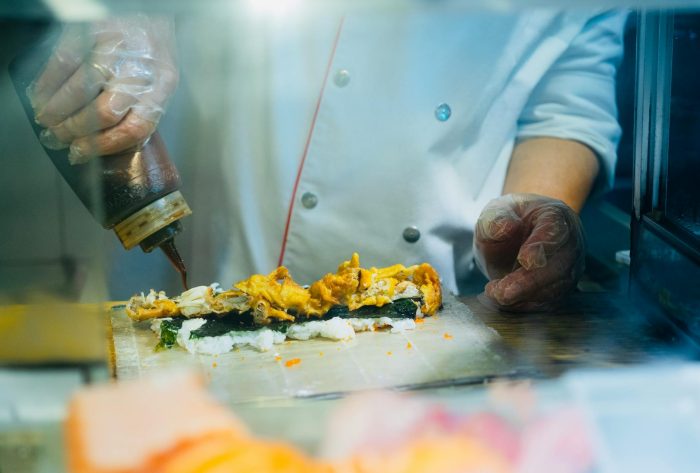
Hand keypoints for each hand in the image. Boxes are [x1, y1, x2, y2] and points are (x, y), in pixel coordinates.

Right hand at [28, 15, 177, 163]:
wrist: (148, 13)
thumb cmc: (150, 56)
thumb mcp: (158, 86)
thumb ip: (138, 113)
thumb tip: (99, 146)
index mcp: (163, 87)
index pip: (136, 127)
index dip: (104, 145)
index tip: (81, 152)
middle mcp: (142, 67)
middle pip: (106, 111)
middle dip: (75, 130)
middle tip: (60, 136)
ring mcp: (117, 48)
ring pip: (81, 88)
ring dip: (57, 110)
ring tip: (47, 120)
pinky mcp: (94, 30)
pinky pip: (64, 60)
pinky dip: (48, 83)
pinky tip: (42, 95)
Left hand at [474, 194, 584, 311]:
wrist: (515, 234)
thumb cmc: (506, 220)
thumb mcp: (494, 213)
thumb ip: (496, 219)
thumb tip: (506, 228)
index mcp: (554, 216)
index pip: (554, 231)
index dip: (541, 246)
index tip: (524, 259)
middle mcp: (569, 243)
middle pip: (558, 266)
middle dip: (529, 281)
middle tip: (502, 291)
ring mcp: (569, 267)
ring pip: (556, 289)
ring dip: (525, 296)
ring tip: (496, 295)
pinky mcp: (560, 288)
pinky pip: (549, 302)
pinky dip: (526, 305)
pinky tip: (504, 302)